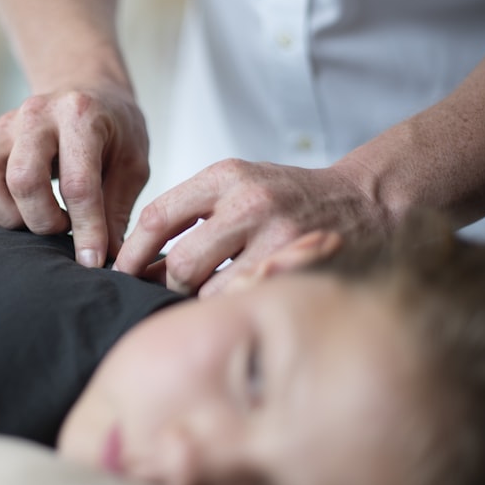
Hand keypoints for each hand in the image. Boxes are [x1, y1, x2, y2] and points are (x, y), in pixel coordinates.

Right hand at [0, 85, 149, 266]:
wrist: (86, 95)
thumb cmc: (114, 133)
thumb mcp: (132, 164)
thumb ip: (118, 209)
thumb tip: (109, 260)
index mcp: (79, 115)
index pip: (78, 183)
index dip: (86, 229)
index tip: (93, 260)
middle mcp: (34, 116)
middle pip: (22, 181)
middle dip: (44, 221)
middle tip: (64, 227)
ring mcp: (2, 129)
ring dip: (11, 218)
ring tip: (40, 219)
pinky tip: (17, 215)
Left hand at [111, 159, 389, 296]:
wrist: (363, 201)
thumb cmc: (289, 199)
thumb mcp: (238, 187)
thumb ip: (193, 216)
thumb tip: (142, 266)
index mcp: (225, 176)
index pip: (158, 216)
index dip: (133, 252)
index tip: (121, 272)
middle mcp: (249, 202)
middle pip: (182, 262)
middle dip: (168, 285)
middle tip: (168, 292)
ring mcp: (277, 235)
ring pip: (212, 289)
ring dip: (200, 302)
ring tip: (203, 300)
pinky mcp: (300, 264)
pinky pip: (247, 301)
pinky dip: (232, 307)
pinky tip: (234, 304)